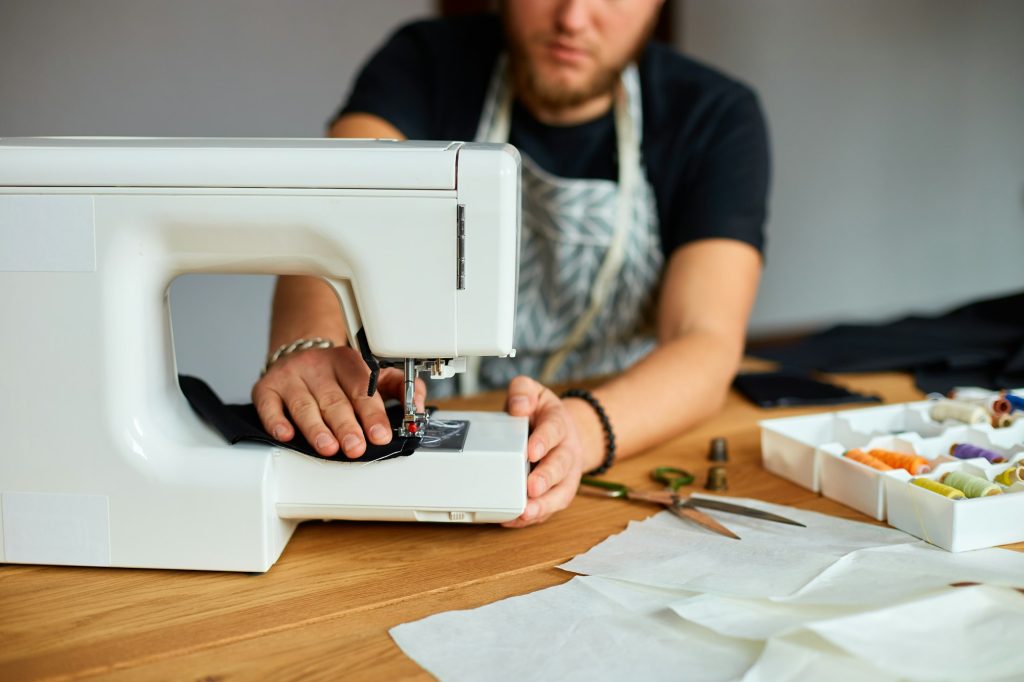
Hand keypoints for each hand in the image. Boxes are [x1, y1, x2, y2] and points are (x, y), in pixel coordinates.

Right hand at [252, 346, 424, 457]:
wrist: (300, 354)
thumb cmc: (340, 375)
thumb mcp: (373, 374)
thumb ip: (400, 387)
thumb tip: (418, 405)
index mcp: (348, 362)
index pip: (362, 389)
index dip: (372, 413)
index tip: (381, 434)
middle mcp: (318, 366)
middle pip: (334, 399)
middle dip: (346, 426)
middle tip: (356, 447)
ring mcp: (292, 376)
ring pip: (304, 404)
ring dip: (316, 428)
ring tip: (328, 447)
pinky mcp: (267, 387)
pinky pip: (269, 404)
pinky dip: (276, 420)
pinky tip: (285, 434)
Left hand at [501, 376, 599, 527]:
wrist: (562, 431)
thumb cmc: (540, 415)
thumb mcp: (533, 393)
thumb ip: (523, 391)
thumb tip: (518, 406)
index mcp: (558, 423)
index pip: (554, 430)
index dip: (543, 441)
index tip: (531, 451)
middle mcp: (567, 451)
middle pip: (561, 466)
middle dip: (546, 478)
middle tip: (531, 488)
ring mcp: (565, 475)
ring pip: (561, 493)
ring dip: (544, 505)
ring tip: (526, 513)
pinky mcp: (558, 493)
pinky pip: (550, 508)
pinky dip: (535, 517)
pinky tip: (516, 520)